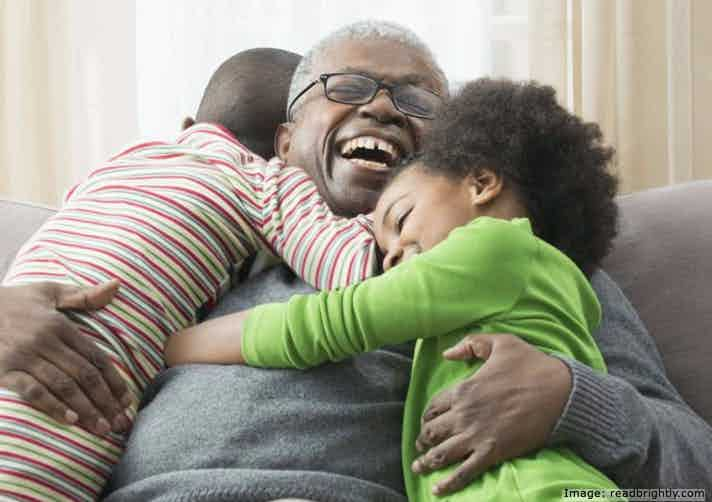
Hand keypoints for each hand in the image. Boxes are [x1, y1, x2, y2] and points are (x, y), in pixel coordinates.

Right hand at [0, 281, 131, 434]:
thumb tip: (117, 285)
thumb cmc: (15, 302)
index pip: (95, 357)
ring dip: (85, 409)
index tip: (127, 400)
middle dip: (105, 401)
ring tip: (102, 428)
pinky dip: (52, 406)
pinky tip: (69, 420)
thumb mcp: (49, 292)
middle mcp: (45, 341)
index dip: (114, 380)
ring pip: (63, 385)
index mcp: (60, 325)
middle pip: (84, 375)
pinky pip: (31, 391)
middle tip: (121, 423)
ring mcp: (23, 357)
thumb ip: (84, 295)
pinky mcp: (3, 370)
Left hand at [411, 334, 571, 495]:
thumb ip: (471, 343)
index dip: (427, 416)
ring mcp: (476, 435)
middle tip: (420, 446)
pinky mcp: (492, 452)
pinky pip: (464, 471)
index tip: (426, 422)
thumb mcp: (501, 342)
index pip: (434, 407)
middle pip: (432, 432)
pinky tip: (437, 490)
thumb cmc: (532, 365)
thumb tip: (447, 354)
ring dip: (426, 462)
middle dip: (422, 440)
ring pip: (442, 453)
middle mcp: (464, 414)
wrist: (561, 392)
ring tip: (418, 468)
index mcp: (463, 389)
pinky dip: (449, 483)